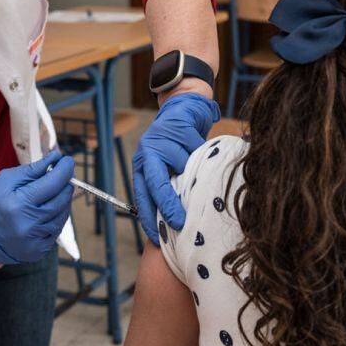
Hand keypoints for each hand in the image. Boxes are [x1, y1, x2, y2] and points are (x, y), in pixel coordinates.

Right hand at [0, 149, 73, 278]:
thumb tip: (56, 158)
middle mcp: (28, 225)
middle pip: (61, 200)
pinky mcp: (38, 251)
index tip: (68, 160)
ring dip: (62, 201)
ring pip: (62, 215)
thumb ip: (33, 169)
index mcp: (18, 204)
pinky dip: (55, 217)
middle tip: (62, 174)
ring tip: (51, 193)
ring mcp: (34, 241)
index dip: (64, 170)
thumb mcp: (5, 180)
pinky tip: (45, 211)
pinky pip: (56, 230)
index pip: (52, 183)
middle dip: (65, 184)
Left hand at [132, 93, 219, 244]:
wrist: (185, 108)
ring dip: (194, 172)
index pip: (142, 196)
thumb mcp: (170, 167)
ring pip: (182, 165)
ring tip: (201, 170)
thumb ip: (170, 187)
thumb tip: (176, 224)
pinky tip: (204, 151)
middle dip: (168, 205)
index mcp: (142, 165)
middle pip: (156, 183)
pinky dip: (203, 153)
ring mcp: (161, 137)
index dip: (150, 218)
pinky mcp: (177, 125)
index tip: (159, 238)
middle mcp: (147, 151)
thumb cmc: (179, 145)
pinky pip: (195, 148)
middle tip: (180, 223)